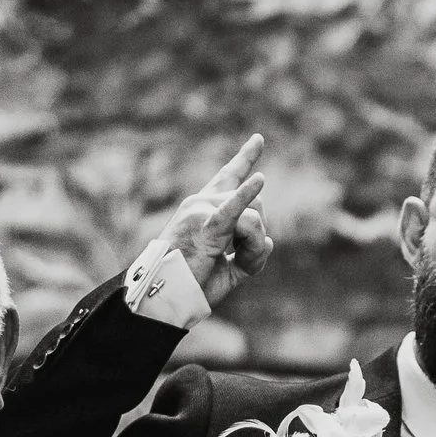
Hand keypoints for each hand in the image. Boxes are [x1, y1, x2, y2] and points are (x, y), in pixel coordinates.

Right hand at [153, 133, 274, 308]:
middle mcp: (201, 202)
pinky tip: (259, 179)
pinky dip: (245, 196)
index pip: (229, 177)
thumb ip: (252, 251)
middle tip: (239, 261)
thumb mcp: (230, 267)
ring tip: (232, 263)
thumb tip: (270, 242)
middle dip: (257, 238)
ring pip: (253, 218)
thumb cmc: (193, 285)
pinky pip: (232, 211)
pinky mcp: (204, 226)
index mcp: (205, 207)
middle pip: (256, 208)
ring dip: (254, 247)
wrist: (165, 297)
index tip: (258, 139)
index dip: (245, 157)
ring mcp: (201, 211)